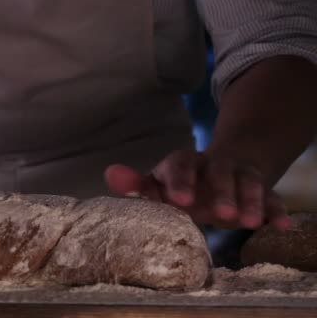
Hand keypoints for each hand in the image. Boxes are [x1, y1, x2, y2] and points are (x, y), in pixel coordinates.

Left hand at [104, 150, 291, 230]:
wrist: (220, 173)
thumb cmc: (181, 186)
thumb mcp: (160, 186)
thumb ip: (137, 185)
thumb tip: (109, 173)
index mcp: (184, 163)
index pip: (180, 163)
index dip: (180, 179)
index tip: (180, 200)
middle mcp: (212, 165)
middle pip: (218, 171)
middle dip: (220, 191)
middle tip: (221, 214)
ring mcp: (238, 175)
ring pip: (247, 181)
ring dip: (249, 200)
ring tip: (248, 223)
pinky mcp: (261, 189)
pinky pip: (271, 196)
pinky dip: (275, 209)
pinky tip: (280, 225)